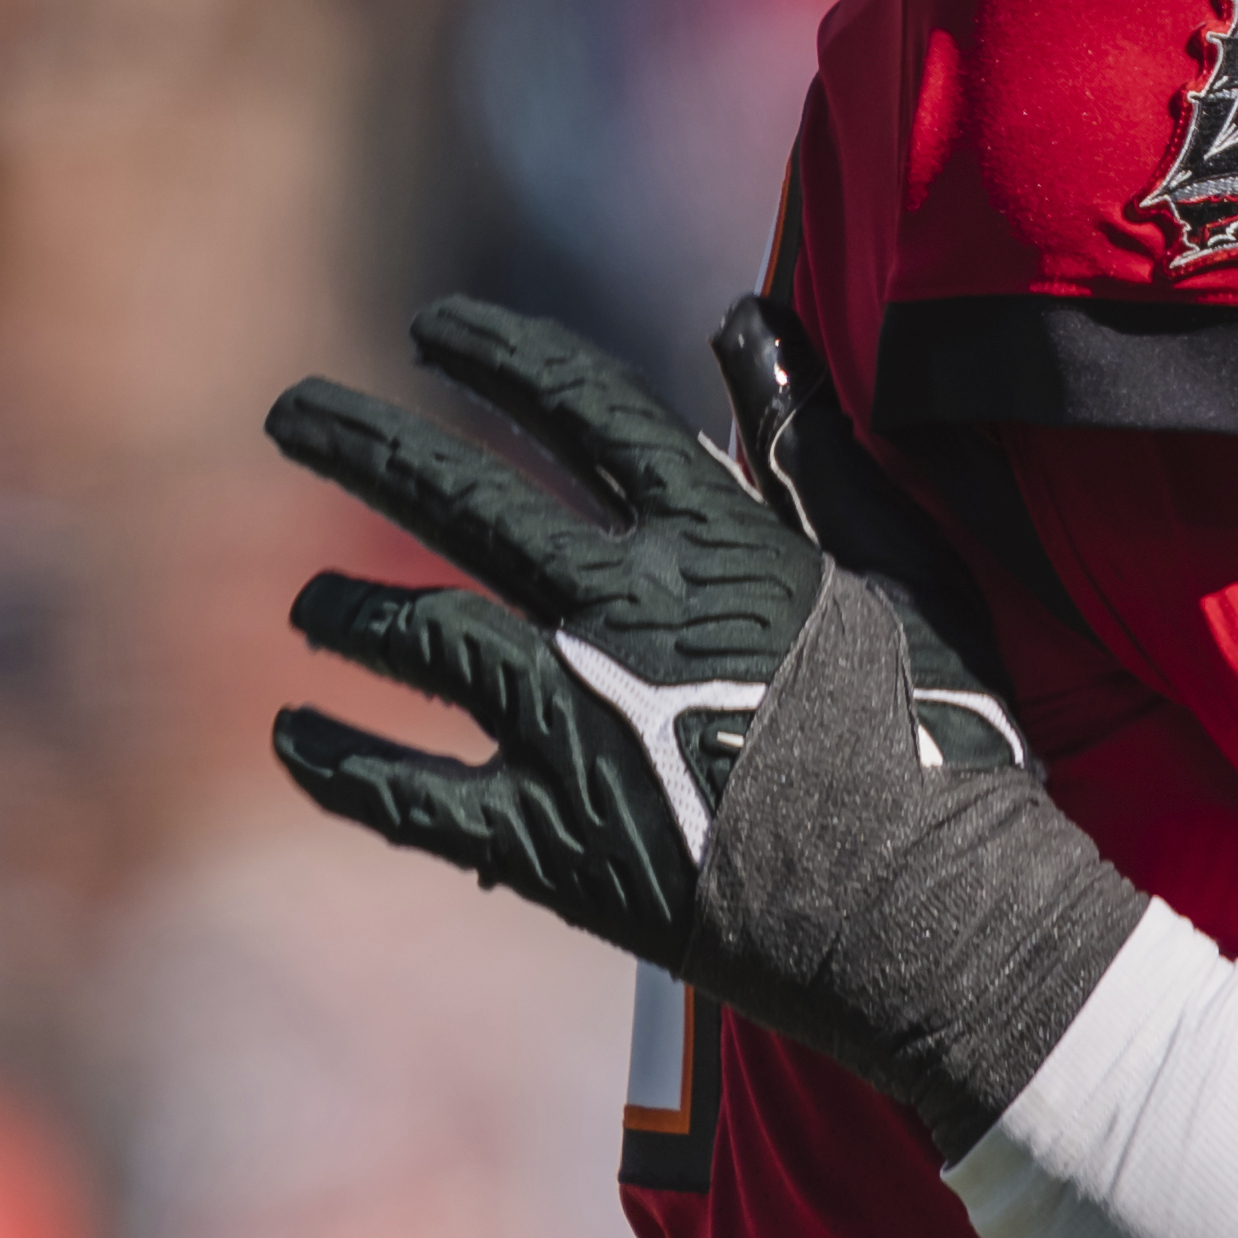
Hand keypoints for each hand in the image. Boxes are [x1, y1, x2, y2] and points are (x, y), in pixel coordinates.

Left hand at [266, 297, 1137, 1135]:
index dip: (499, 356)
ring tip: (310, 602)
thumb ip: (813, 447)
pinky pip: (405, 792)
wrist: (939, 914)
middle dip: (365, 440)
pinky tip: (293, 734)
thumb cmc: (947, 734)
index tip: (433, 330)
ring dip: (347, 607)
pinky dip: (338, 762)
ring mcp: (572, 725)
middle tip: (291, 411)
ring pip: (416, 634)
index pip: (581, 408)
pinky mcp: (547, 839)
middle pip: (458, 497)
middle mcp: (621, 613)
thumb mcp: (908, 568)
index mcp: (713, 541)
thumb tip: (744, 322)